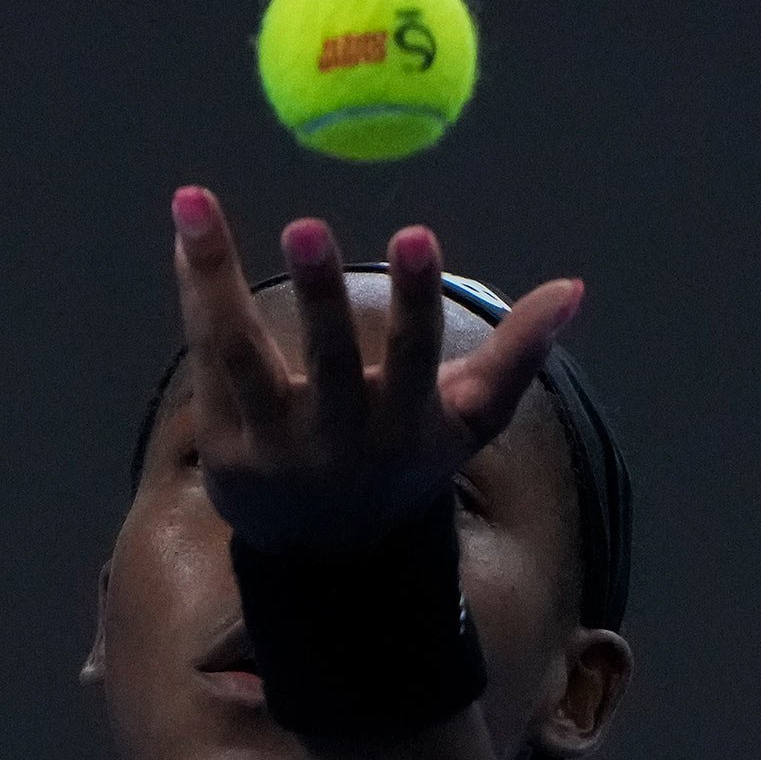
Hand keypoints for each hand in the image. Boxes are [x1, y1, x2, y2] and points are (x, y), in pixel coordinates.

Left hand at [170, 185, 583, 554]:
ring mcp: (274, 446)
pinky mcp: (222, 446)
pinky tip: (186, 229)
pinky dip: (194, 290)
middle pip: (327, 362)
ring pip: (239, 354)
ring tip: (194, 202)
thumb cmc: (408, 459)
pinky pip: (205, 356)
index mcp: (405, 425)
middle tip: (305, 225)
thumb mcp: (469, 418)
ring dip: (216, 276)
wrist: (330, 557)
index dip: (416, 296)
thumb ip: (519, 352)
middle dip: (320, 293)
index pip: (416, 357)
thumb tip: (574, 286)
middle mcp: (339, 440)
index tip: (416, 234)